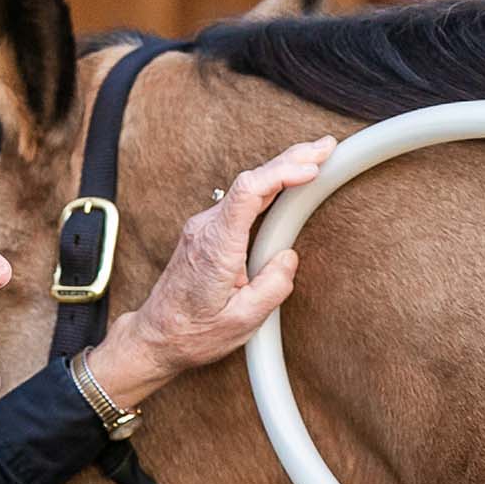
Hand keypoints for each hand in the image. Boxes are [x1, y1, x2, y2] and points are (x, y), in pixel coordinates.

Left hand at [115, 135, 337, 384]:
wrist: (158, 336)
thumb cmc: (195, 332)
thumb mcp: (242, 321)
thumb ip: (272, 288)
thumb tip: (288, 257)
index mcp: (217, 246)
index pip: (248, 192)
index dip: (281, 172)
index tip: (312, 167)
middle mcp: (207, 228)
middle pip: (250, 180)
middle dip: (291, 159)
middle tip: (326, 147)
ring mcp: (205, 226)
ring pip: (247, 187)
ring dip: (282, 170)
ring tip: (316, 158)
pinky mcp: (208, 231)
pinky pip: (241, 200)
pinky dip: (269, 185)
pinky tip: (289, 180)